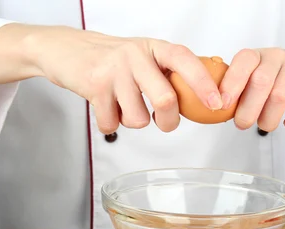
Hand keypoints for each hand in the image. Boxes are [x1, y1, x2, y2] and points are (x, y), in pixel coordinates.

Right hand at [30, 26, 222, 133]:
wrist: (67, 51)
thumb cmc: (112, 60)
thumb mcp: (144, 57)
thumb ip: (168, 74)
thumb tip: (202, 100)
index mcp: (153, 48)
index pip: (185, 61)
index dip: (204, 83)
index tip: (217, 103)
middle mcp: (135, 55)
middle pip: (165, 99)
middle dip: (168, 120)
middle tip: (164, 122)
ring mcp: (114, 71)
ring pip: (138, 119)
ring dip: (132, 121)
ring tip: (123, 106)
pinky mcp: (94, 87)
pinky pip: (112, 125)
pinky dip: (110, 125)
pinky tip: (106, 107)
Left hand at [218, 44, 284, 131]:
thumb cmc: (278, 76)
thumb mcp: (256, 75)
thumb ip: (239, 89)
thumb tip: (217, 110)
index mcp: (257, 55)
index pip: (243, 61)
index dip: (231, 83)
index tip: (221, 104)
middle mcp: (277, 56)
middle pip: (260, 82)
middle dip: (247, 109)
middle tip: (242, 124)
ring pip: (280, 95)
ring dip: (268, 118)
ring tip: (265, 125)